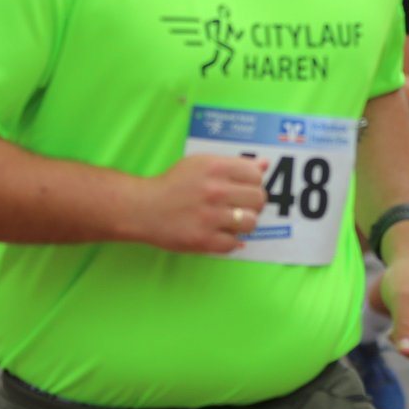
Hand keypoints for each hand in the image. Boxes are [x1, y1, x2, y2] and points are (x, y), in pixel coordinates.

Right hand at [141, 154, 268, 255]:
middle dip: (252, 204)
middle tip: (239, 206)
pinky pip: (235, 243)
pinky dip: (230, 241)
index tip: (244, 188)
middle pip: (258, 199)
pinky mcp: (204, 240)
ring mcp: (210, 217)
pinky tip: (219, 234)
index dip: (254, 183)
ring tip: (230, 221)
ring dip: (244, 224)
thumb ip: (234, 164)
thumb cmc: (174, 184)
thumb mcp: (201, 164)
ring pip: (251, 223)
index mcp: (215, 168)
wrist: (144, 208)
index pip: (256, 175)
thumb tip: (264, 166)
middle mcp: (215, 191)